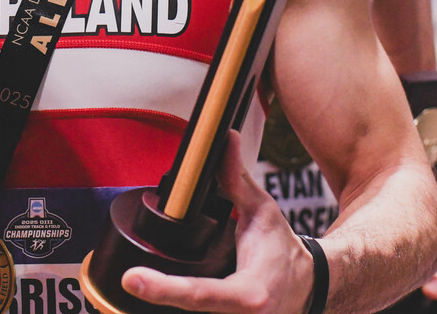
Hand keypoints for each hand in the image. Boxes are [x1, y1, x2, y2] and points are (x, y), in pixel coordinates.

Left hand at [122, 131, 315, 313]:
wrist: (306, 285)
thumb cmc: (283, 250)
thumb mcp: (263, 212)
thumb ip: (236, 180)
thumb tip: (226, 140)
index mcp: (250, 294)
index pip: (200, 293)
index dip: (164, 289)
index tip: (132, 278)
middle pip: (186, 313)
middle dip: (157, 298)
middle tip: (129, 282)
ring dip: (162, 303)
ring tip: (140, 288)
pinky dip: (173, 304)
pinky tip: (154, 292)